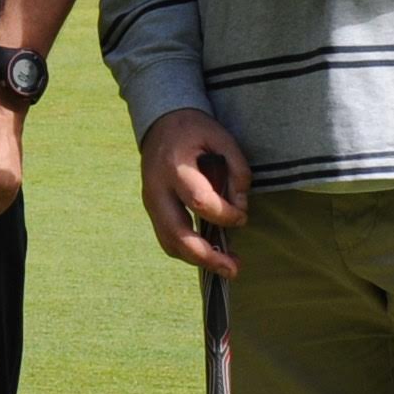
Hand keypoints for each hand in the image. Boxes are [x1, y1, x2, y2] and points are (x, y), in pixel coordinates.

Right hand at [140, 107, 250, 276]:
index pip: (199, 201)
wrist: (161, 124)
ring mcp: (150, 202)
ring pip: (168, 242)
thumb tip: (241, 204)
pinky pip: (167, 239)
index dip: (225, 214)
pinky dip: (187, 252)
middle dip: (206, 256)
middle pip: (176, 233)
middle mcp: (156, 189)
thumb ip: (236, 168)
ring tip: (225, 268)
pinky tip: (209, 255)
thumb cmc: (194, 130)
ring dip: (197, 260)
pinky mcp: (152, 210)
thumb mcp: (220, 137)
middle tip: (234, 269)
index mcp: (174, 167)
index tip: (242, 216)